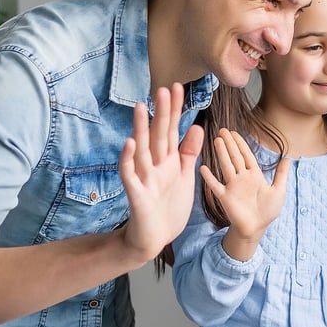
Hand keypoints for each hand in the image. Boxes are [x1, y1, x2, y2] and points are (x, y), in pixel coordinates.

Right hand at [119, 83, 203, 262]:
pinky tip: (129, 144)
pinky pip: (130, 175)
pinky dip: (128, 160)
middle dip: (161, 114)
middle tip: (163, 89)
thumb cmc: (168, 207)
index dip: (175, 111)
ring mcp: (144, 178)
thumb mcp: (183, 176)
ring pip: (142, 150)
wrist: (155, 238)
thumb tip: (197, 126)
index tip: (178, 88)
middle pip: (158, 135)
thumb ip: (188, 153)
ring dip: (141, 130)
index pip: (171, 131)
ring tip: (141, 108)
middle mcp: (154, 166)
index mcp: (167, 161)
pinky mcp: (136, 195)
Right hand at [200, 129, 288, 259]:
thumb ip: (281, 174)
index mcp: (254, 175)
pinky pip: (215, 186)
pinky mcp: (225, 197)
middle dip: (229, 143)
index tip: (233, 132)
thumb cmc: (267, 211)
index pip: (246, 155)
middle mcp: (242, 178)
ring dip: (221, 154)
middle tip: (222, 130)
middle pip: (235, 157)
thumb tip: (289, 158)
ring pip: (226, 166)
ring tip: (217, 140)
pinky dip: (209, 177)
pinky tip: (203, 167)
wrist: (256, 228)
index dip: (240, 143)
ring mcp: (232, 187)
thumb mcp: (278, 190)